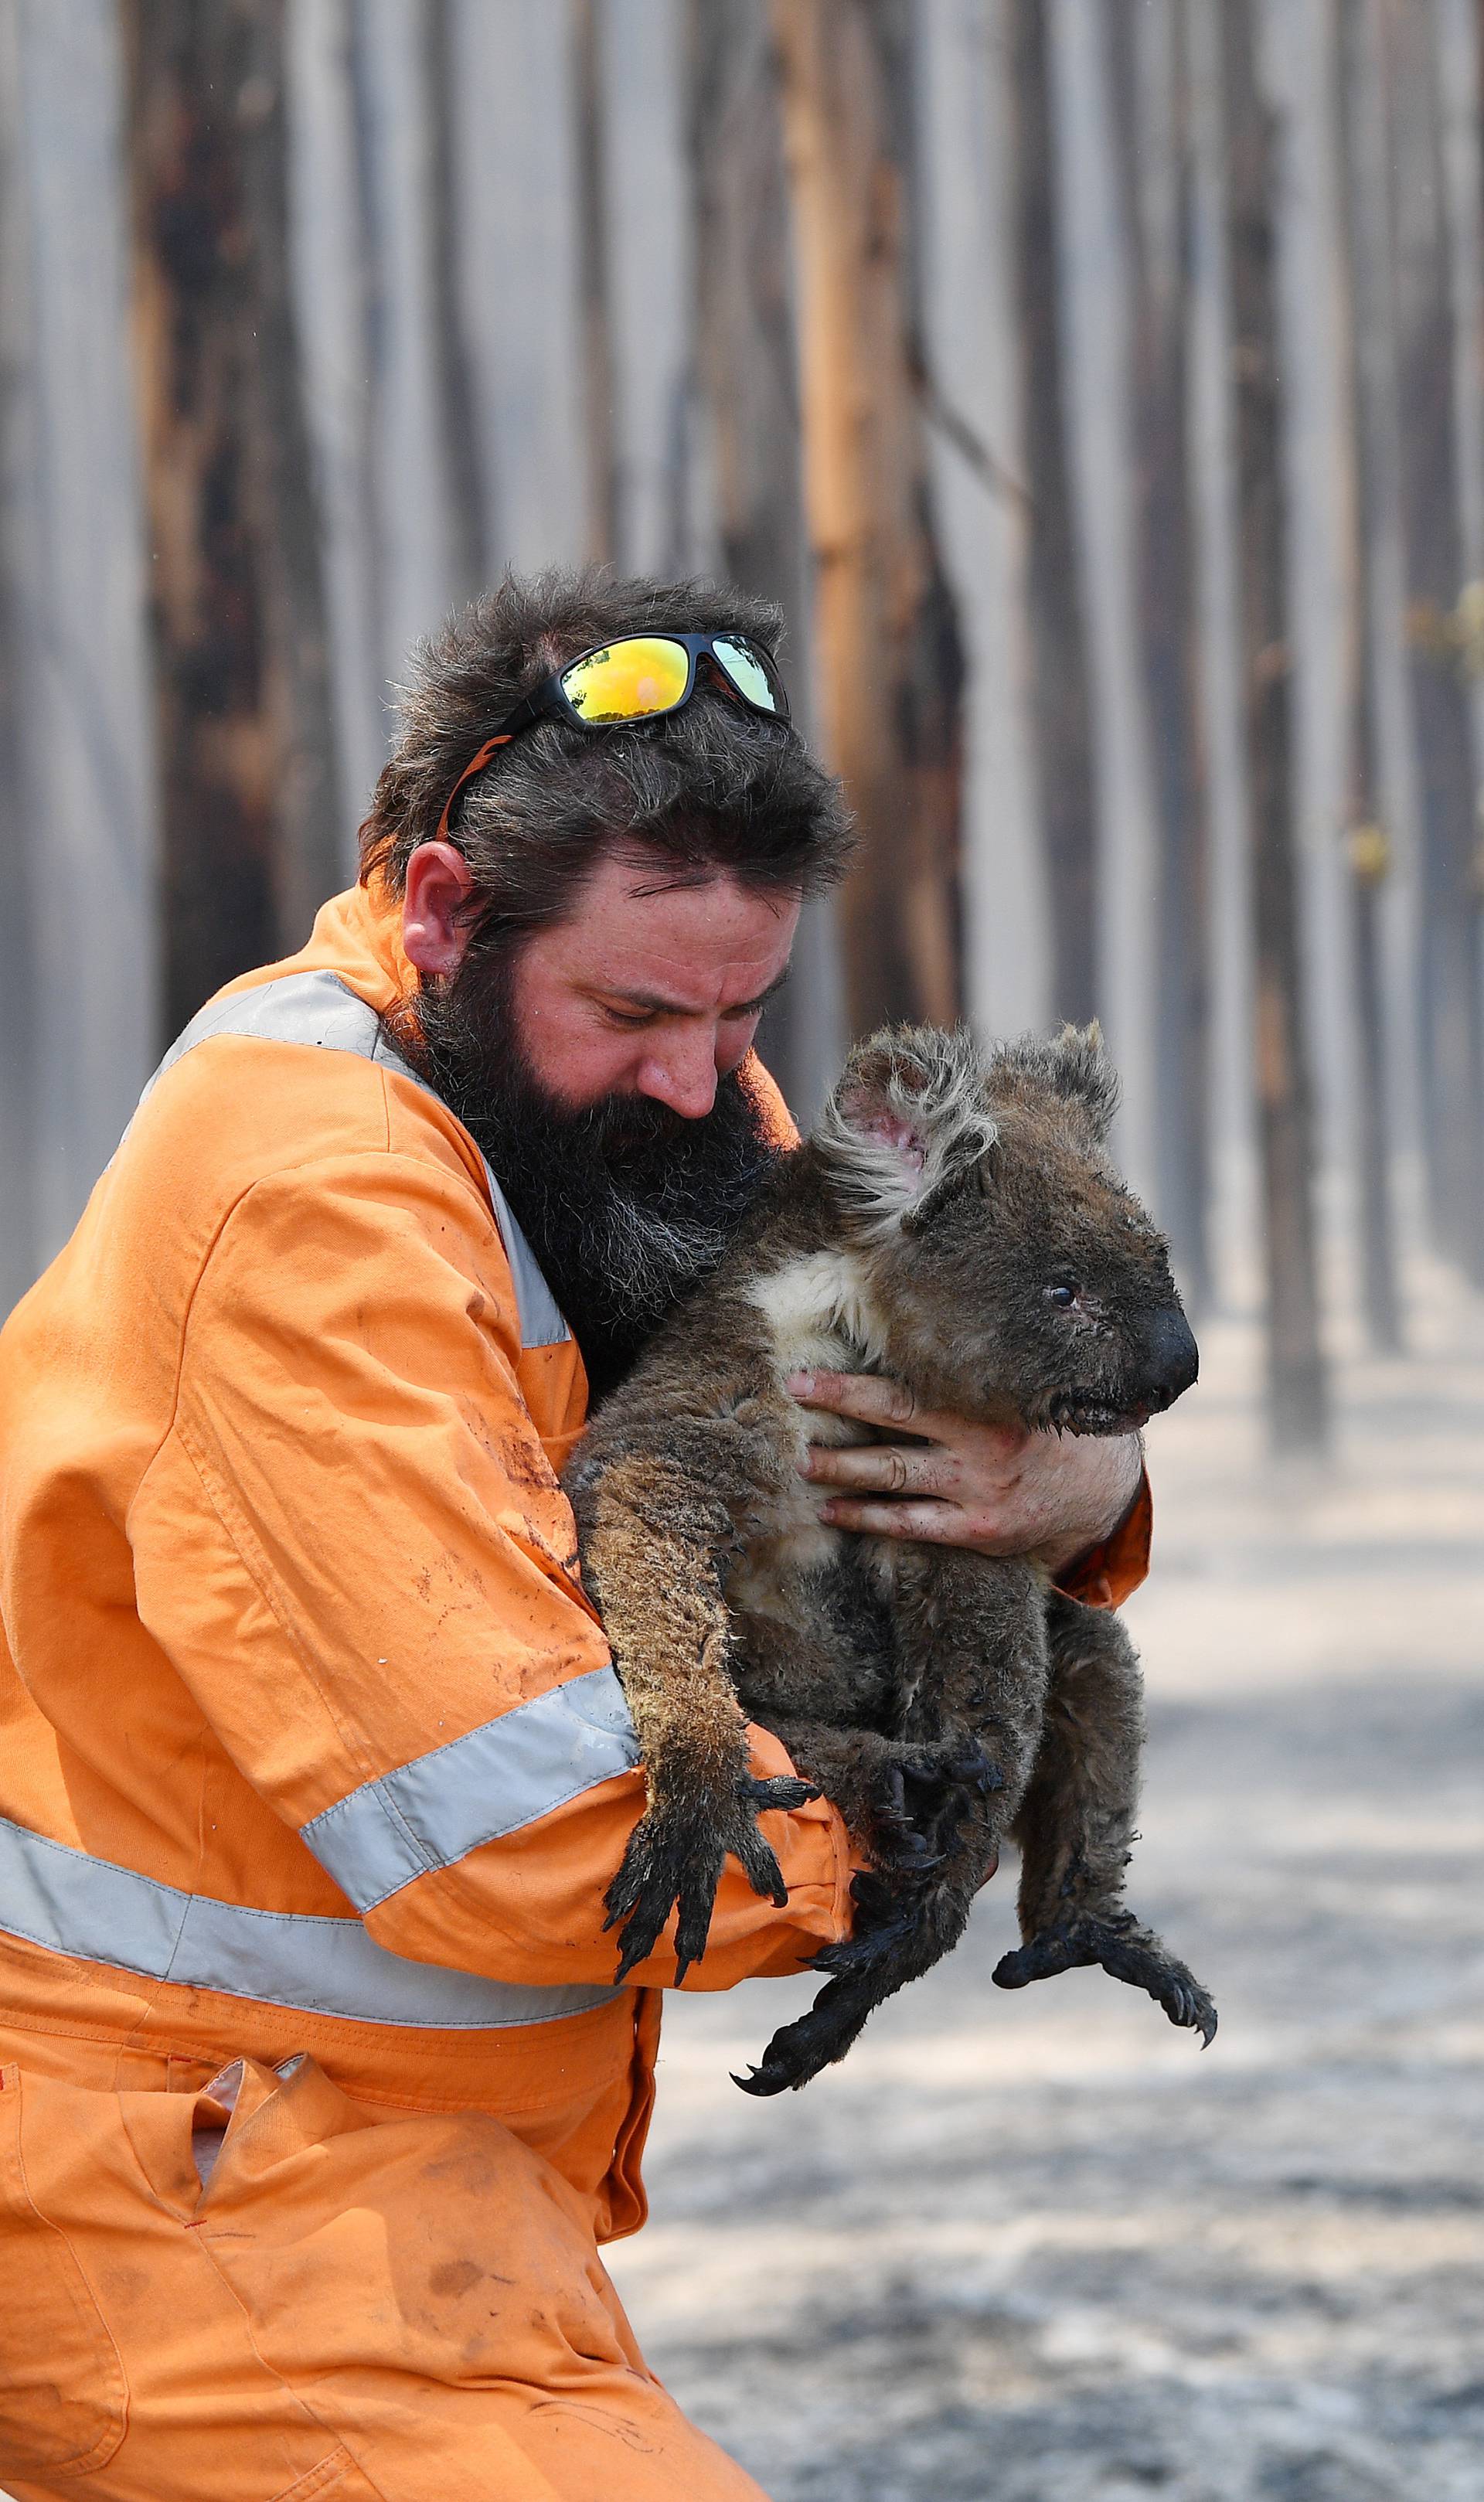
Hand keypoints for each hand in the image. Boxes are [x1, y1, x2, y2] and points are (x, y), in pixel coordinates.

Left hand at [787, 1369, 1142, 1567]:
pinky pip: (911, 1524)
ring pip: (895, 1477)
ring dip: (842, 1468)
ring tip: (802, 1460)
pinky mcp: (978, 1530)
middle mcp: (982, 1444)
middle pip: (894, 1422)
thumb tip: (917, 1318)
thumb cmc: (1049, 1423)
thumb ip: (979, 1365)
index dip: (852, 1381)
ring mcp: (978, 1491)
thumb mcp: (1026, 1385)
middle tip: (792, 1395)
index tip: (806, 1374)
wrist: (1101, 1491)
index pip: (910, 1384)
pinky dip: (867, 1517)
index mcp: (992, 1400)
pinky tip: (832, 1509)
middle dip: (838, 1407)